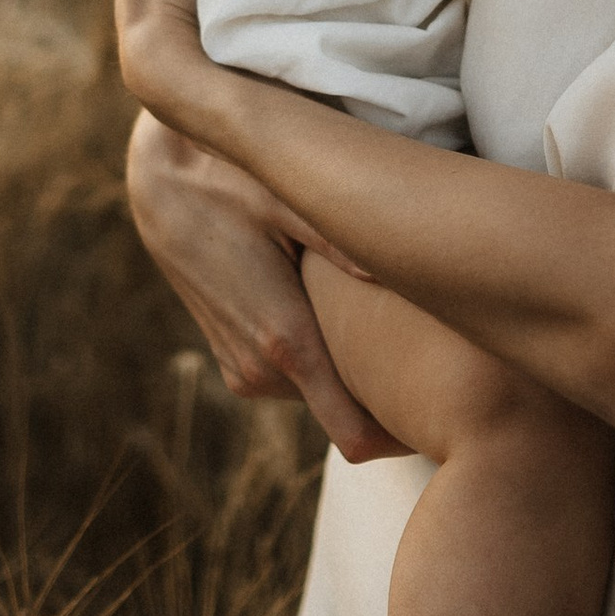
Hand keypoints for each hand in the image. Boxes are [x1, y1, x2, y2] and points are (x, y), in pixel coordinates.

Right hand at [126, 116, 410, 462]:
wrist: (160, 178)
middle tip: (441, 347)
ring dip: (354, 367)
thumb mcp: (287, 198)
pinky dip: (325, 355)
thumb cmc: (228, 179)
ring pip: (322, 390)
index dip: (406, 436)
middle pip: (348, 410)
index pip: (356, 435)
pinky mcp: (233, 359)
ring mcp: (242, 369)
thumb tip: (409, 274)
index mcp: (284, 342)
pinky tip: (347, 311)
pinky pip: (296, 375)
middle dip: (388, 388)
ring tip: (396, 320)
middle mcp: (260, 370)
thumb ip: (342, 244)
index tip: (454, 416)